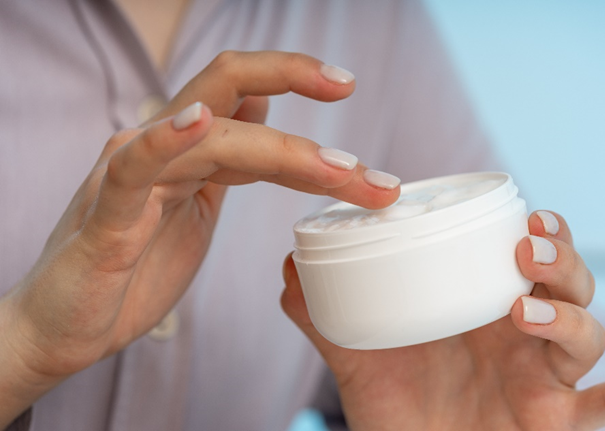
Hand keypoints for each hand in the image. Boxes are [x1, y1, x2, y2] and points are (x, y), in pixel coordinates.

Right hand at [0, 51, 399, 426]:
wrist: (69, 326)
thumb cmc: (135, 269)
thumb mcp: (198, 205)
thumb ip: (229, 160)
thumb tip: (261, 110)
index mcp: (187, 149)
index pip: (247, 100)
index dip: (297, 85)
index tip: (347, 87)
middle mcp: (160, 148)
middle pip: (227, 88)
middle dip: (294, 81)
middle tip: (349, 87)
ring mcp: (132, 176)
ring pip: (208, 135)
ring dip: (279, 148)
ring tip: (336, 168)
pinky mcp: (107, 215)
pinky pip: (134, 168)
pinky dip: (165, 140)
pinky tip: (197, 120)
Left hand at [282, 211, 604, 429]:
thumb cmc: (391, 405)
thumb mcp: (354, 353)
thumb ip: (321, 312)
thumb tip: (288, 266)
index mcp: (480, 305)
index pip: (526, 255)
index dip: (538, 230)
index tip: (523, 213)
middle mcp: (519, 335)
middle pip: (567, 281)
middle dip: (559, 257)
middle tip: (525, 247)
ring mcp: (541, 378)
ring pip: (586, 332)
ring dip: (570, 314)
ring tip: (522, 310)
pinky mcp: (554, 422)